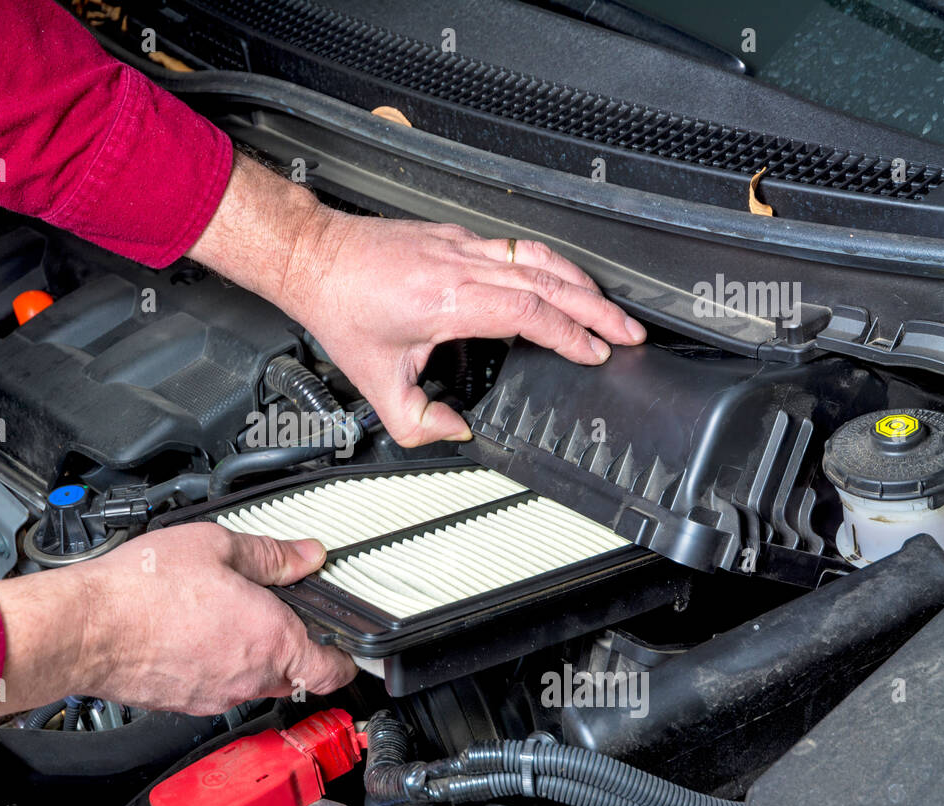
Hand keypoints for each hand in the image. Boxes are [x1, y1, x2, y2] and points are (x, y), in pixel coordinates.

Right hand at [0, 523, 355, 716]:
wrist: (87, 627)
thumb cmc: (145, 589)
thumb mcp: (218, 546)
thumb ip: (271, 554)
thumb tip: (306, 555)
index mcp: (273, 638)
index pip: (335, 668)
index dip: (348, 654)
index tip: (348, 640)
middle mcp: (251, 676)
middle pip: (298, 675)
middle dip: (300, 648)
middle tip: (283, 614)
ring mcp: (217, 695)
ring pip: (256, 681)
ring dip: (256, 657)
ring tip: (230, 617)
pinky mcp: (186, 702)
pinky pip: (220, 687)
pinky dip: (220, 665)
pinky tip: (196, 633)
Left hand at [188, 153, 645, 448]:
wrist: (314, 258)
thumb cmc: (341, 307)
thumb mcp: (375, 382)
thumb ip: (417, 420)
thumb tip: (454, 431)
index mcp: (448, 300)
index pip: (529, 312)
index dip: (569, 334)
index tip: (594, 352)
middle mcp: (462, 266)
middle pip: (548, 281)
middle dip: (596, 309)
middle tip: (628, 333)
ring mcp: (461, 246)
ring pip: (537, 258)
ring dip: (580, 283)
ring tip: (608, 310)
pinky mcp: (455, 237)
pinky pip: (516, 248)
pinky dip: (548, 265)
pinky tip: (560, 280)